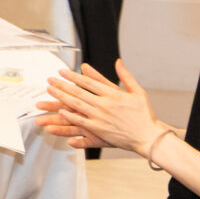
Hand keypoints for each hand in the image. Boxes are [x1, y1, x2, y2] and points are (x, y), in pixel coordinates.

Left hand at [43, 60, 164, 156]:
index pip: (88, 82)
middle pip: (78, 92)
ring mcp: (101, 118)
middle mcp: (105, 105)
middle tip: (50, 79)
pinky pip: (81, 121)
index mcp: (113, 94)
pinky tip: (60, 110)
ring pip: (76, 105)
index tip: (62, 71)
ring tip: (50, 91)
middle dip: (62, 85)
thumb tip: (118, 61)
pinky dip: (70, 116)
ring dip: (61, 97)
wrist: (149, 136)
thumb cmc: (144, 115)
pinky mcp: (99, 130)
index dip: (73, 76)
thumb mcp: (138, 92)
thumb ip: (126, 76)